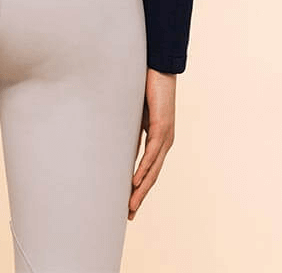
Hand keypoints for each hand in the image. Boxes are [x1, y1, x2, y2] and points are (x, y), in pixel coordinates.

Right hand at [128, 68, 175, 219]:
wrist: (159, 66)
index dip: (139, 187)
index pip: (149, 169)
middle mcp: (164, 141)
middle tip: (130, 215)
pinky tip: (136, 181)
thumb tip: (115, 142)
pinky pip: (153, 153)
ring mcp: (165, 135)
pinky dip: (144, 168)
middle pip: (152, 175)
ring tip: (131, 205)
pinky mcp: (163, 126)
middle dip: (140, 196)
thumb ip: (129, 129)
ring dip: (142, 189)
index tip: (129, 204)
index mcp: (158, 138)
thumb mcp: (134, 113)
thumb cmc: (146, 86)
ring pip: (153, 169)